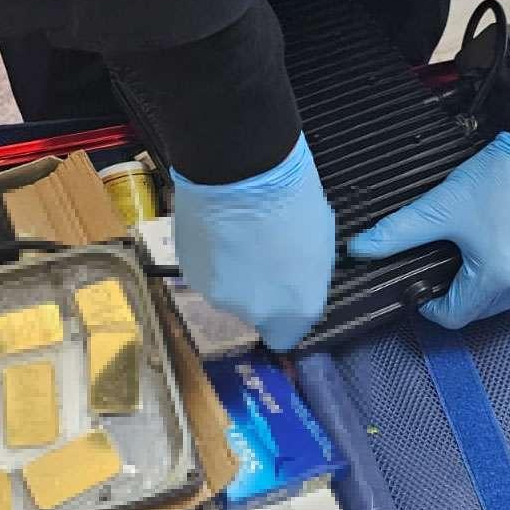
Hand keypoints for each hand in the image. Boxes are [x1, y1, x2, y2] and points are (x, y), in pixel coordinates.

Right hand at [172, 132, 335, 350]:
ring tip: (235, 235)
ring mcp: (217, 295)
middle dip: (259, 290)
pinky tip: (215, 228)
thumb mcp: (319, 244)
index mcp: (295, 308)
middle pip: (255, 313)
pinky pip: (206, 273)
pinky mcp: (189, 274)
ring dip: (232, 273)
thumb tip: (292, 282)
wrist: (238, 172)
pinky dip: (211, 257)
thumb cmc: (292, 200)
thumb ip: (305, 277)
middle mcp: (254, 312)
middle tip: (260, 252)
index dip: (286, 316)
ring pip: (227, 293)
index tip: (285, 291)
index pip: (286, 337)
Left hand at [348, 131, 509, 328]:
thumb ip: (396, 233)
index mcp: (497, 276)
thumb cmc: (497, 179)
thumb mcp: (440, 207)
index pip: (454, 317)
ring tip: (482, 250)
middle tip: (454, 257)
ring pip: (505, 303)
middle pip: (479, 311)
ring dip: (488, 286)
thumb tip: (356, 250)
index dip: (431, 304)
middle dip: (460, 292)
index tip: (427, 282)